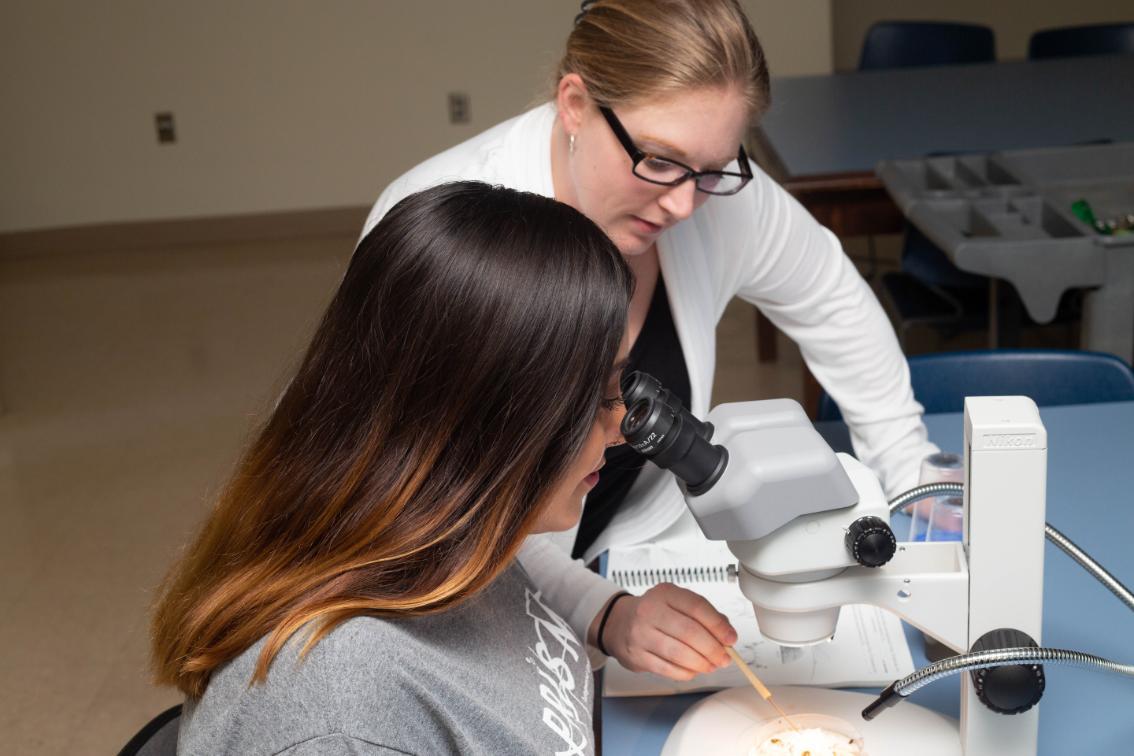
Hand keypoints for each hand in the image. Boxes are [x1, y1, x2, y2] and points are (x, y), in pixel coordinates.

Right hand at [591, 583, 737, 680]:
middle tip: (724, 658)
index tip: (731, 639)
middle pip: (690, 632)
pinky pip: (668, 669)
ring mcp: (641, 634)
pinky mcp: (637, 656)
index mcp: (665, 593)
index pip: (697, 607)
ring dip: (702, 664)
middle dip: (713, 649)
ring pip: (679, 653)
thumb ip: (704, 615)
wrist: (619, 623)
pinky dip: (686, 673)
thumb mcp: (677, 603)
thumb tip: (726, 635)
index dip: (718, 625)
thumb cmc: (654, 613)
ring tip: (711, 665)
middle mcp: (650, 610)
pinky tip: (693, 670)